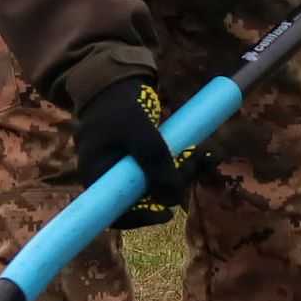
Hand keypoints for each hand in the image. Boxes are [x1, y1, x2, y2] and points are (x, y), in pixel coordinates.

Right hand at [71, 77, 186, 225]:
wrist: (115, 81)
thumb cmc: (118, 106)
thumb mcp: (137, 131)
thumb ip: (154, 161)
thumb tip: (173, 199)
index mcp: (99, 176)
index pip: (116, 213)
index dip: (141, 219)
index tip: (166, 213)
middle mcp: (112, 178)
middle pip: (144, 199)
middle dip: (172, 185)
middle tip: (192, 163)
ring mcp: (129, 169)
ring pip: (158, 183)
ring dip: (182, 172)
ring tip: (199, 152)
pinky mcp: (143, 159)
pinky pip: (164, 169)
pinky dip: (182, 162)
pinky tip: (201, 153)